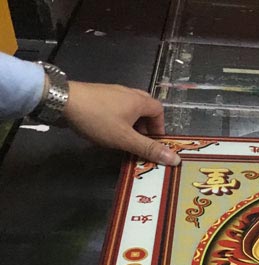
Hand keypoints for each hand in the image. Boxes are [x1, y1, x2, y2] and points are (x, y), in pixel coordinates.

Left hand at [63, 81, 180, 165]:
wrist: (62, 101)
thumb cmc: (98, 120)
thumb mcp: (125, 139)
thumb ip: (149, 149)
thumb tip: (176, 159)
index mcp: (138, 101)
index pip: (159, 110)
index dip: (159, 127)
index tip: (153, 142)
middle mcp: (128, 93)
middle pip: (145, 107)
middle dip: (146, 125)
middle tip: (139, 140)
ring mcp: (112, 91)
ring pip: (130, 106)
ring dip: (132, 122)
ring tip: (123, 137)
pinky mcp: (98, 94)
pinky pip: (116, 105)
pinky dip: (118, 117)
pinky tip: (106, 128)